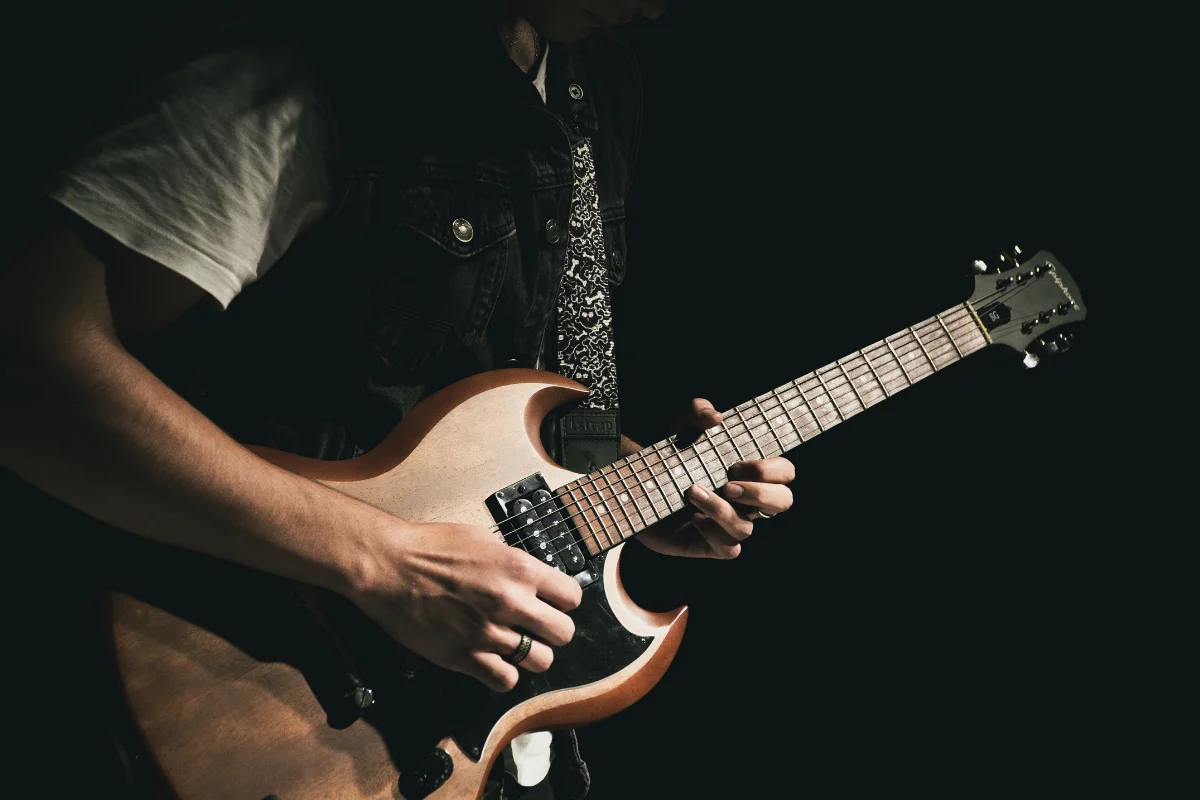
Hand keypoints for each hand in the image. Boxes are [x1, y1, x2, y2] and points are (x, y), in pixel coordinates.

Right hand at [348, 519, 582, 691]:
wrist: (389, 566)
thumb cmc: (430, 547)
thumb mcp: (483, 540)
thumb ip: (513, 563)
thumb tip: (533, 577)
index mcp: (519, 568)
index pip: (572, 596)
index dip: (564, 601)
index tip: (554, 603)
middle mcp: (510, 602)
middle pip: (564, 633)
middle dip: (553, 631)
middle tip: (538, 628)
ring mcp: (488, 632)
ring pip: (541, 661)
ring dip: (531, 655)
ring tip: (515, 646)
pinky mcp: (464, 656)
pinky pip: (505, 681)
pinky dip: (503, 675)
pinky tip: (493, 661)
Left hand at [638, 398, 794, 558]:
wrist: (639, 485)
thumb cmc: (672, 456)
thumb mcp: (682, 427)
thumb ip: (699, 411)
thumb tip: (716, 417)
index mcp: (751, 473)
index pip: (785, 473)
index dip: (771, 471)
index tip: (737, 463)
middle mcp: (747, 501)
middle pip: (783, 502)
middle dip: (760, 493)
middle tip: (728, 483)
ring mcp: (730, 524)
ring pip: (747, 528)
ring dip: (721, 510)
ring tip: (693, 492)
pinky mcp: (711, 544)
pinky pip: (728, 549)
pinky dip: (712, 534)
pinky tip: (693, 518)